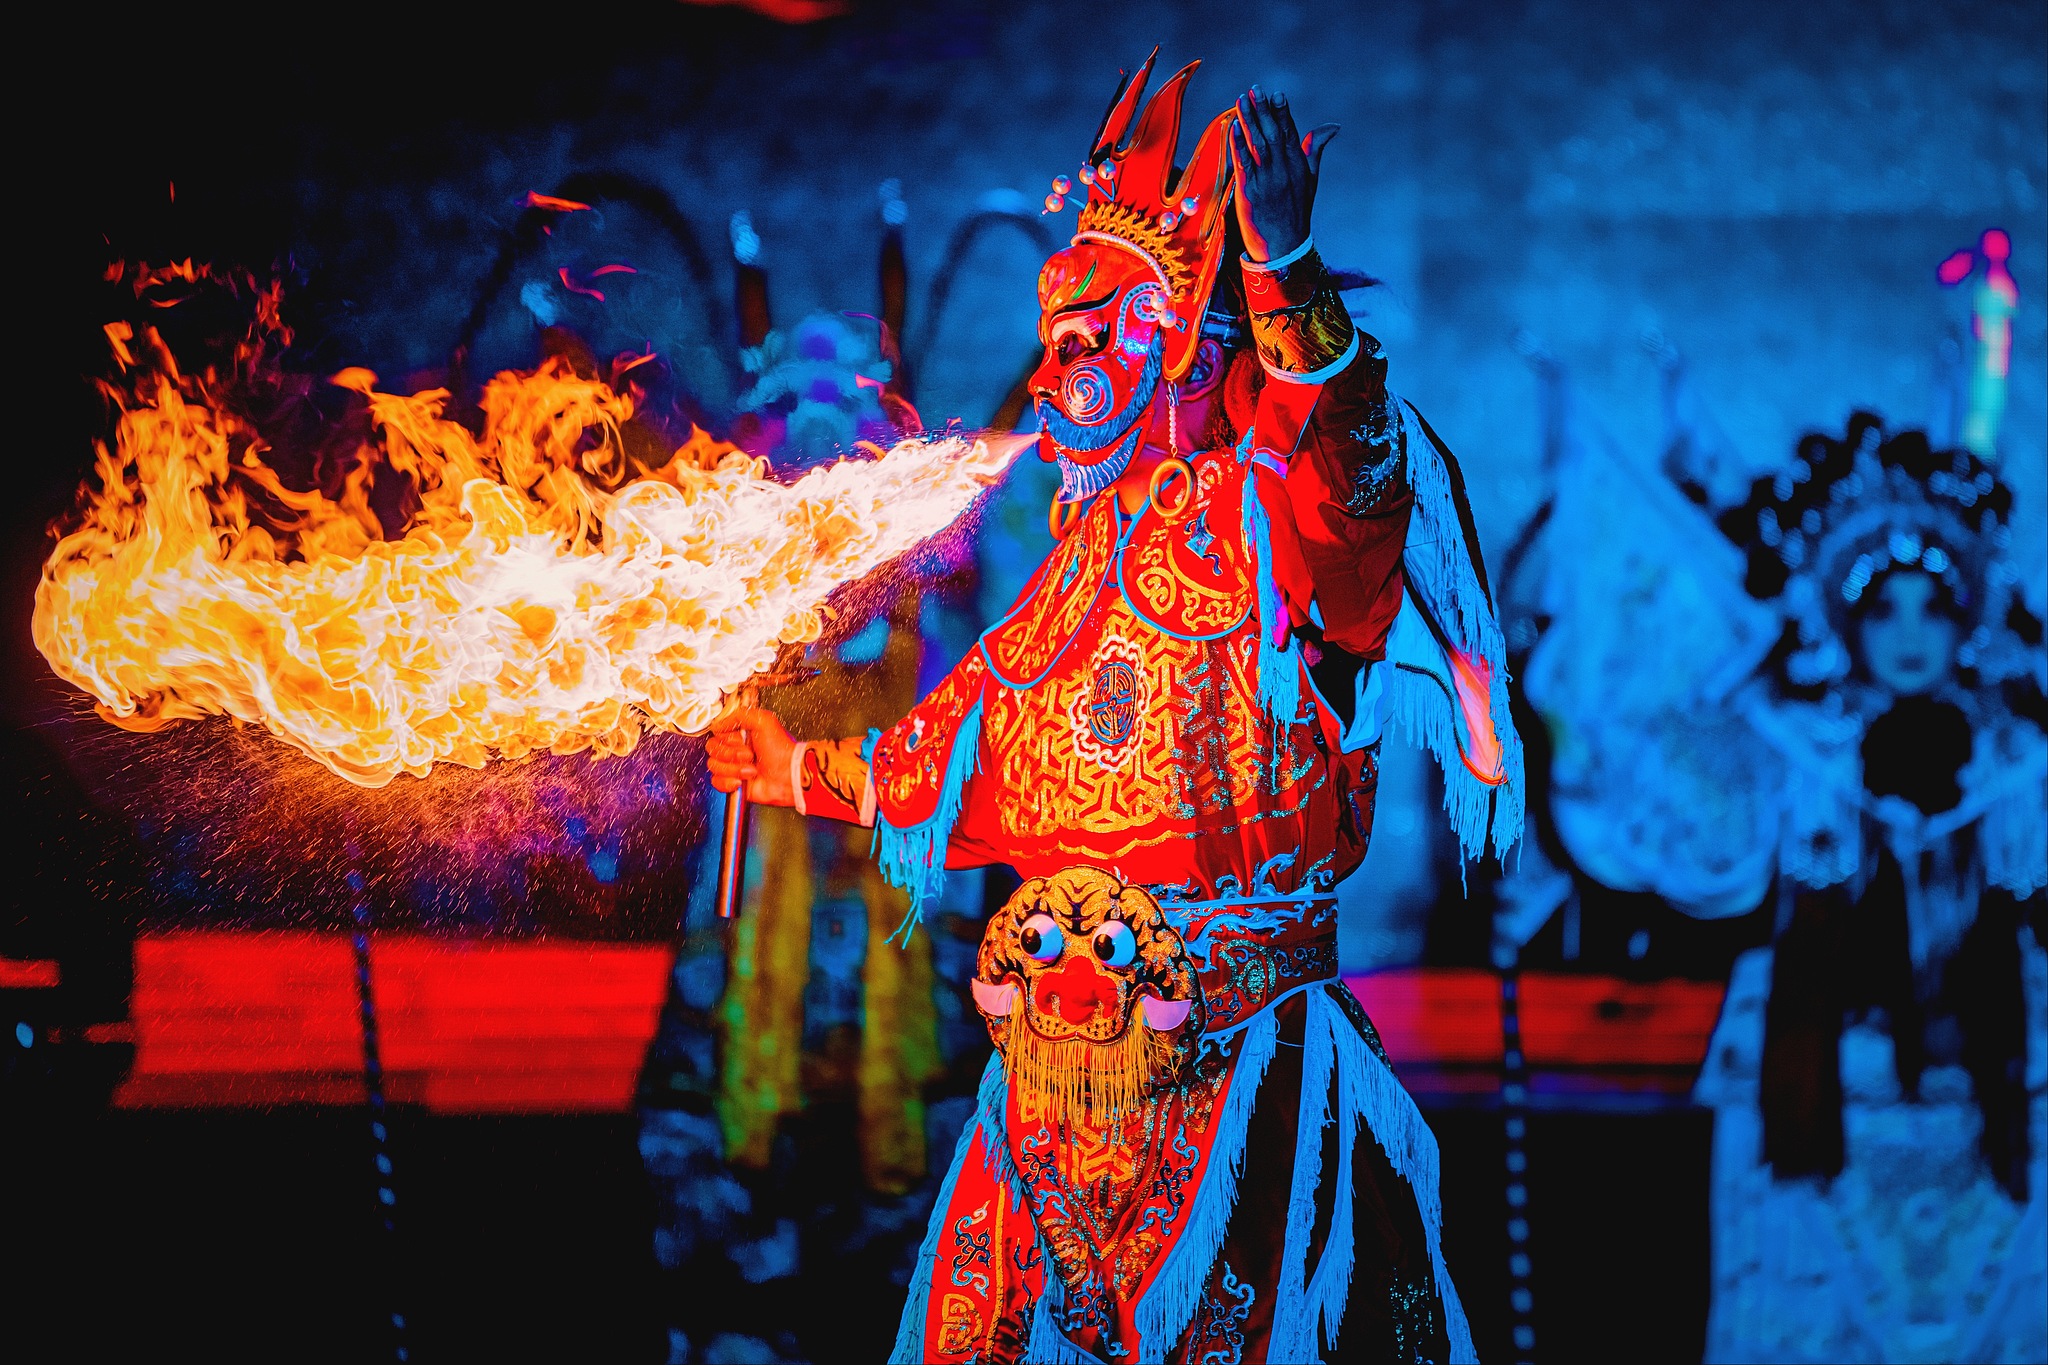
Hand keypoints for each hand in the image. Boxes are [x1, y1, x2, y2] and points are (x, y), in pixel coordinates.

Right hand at [706, 706, 795, 804]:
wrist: (788, 775)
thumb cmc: (781, 750)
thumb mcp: (764, 721)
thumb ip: (739, 715)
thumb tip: (718, 724)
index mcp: (740, 734)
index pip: (717, 733)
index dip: (728, 738)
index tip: (741, 739)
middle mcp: (735, 749)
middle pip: (713, 749)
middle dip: (732, 754)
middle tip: (750, 755)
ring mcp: (733, 767)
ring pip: (714, 766)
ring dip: (734, 769)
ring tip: (752, 770)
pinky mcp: (733, 783)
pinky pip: (716, 781)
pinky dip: (728, 782)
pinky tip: (742, 781)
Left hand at [1229, 86, 1338, 262]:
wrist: (1284, 247)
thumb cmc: (1296, 212)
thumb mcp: (1311, 179)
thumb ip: (1315, 149)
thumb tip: (1333, 126)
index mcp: (1298, 165)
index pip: (1290, 132)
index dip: (1282, 112)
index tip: (1276, 93)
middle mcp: (1284, 170)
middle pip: (1273, 133)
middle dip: (1264, 110)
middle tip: (1255, 89)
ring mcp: (1267, 180)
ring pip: (1257, 144)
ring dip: (1249, 120)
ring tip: (1241, 100)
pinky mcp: (1250, 192)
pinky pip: (1243, 163)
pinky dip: (1238, 145)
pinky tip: (1233, 128)